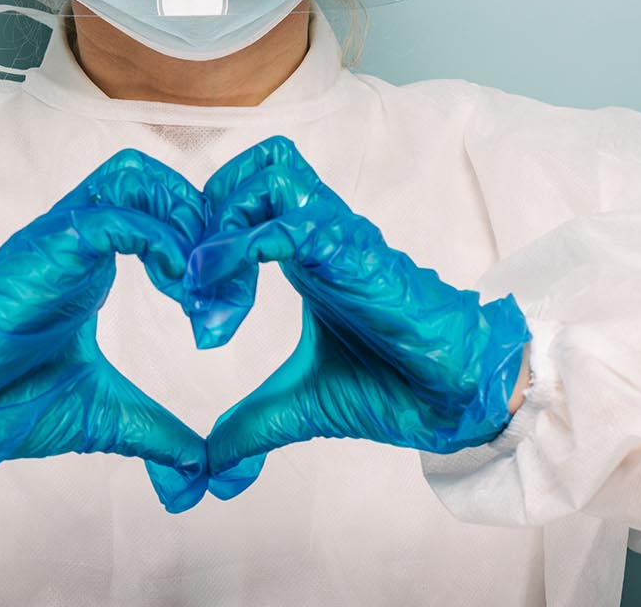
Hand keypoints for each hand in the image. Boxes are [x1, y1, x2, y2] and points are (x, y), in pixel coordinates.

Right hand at [0, 150, 211, 512]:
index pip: (159, 213)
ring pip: (133, 179)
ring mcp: (60, 239)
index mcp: (91, 264)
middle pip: (153, 179)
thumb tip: (196, 468)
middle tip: (223, 284)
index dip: (206, 246)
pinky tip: (176, 283)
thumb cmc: (7, 402)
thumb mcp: (105, 416)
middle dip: (202, 218)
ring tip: (200, 281)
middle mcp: (78, 239)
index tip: (226, 308)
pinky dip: (157, 238)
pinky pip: (110, 217)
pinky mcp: (46, 250)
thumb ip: (154, 432)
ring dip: (181, 219)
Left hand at [187, 137, 528, 499]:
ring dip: (222, 226)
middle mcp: (317, 233)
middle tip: (187, 284)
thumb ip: (251, 427)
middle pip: (250, 169)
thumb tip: (211, 470)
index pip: (242, 197)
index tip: (189, 303)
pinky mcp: (356, 258)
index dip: (200, 236)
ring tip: (204, 290)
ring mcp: (338, 240)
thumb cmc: (391, 384)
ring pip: (269, 178)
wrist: (453, 399)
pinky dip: (246, 248)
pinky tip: (227, 300)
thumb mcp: (299, 405)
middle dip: (203, 215)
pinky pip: (294, 225)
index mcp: (302, 253)